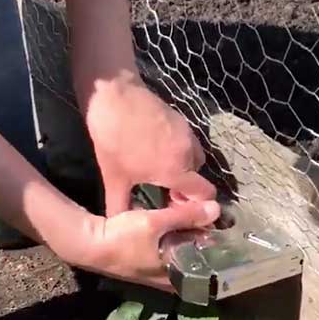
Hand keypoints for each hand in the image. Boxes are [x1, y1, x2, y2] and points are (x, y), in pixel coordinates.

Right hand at [69, 199, 220, 290]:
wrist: (89, 243)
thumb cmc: (123, 238)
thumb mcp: (155, 223)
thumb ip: (186, 216)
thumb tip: (215, 209)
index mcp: (172, 277)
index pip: (205, 277)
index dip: (217, 262)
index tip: (227, 244)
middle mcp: (164, 280)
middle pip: (193, 268)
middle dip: (203, 252)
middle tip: (214, 232)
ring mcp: (152, 275)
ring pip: (179, 262)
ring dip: (188, 247)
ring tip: (199, 228)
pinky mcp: (142, 265)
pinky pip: (166, 256)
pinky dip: (173, 245)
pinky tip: (175, 230)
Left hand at [83, 74, 216, 215]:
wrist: (113, 95)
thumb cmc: (113, 140)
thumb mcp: (113, 178)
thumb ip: (119, 206)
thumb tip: (118, 225)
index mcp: (177, 171)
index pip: (205, 194)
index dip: (194, 205)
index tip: (173, 205)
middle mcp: (189, 153)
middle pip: (198, 178)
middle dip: (185, 187)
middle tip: (162, 191)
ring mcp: (187, 134)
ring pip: (194, 159)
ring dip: (182, 168)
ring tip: (158, 170)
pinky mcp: (181, 120)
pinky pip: (187, 143)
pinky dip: (178, 151)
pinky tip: (155, 150)